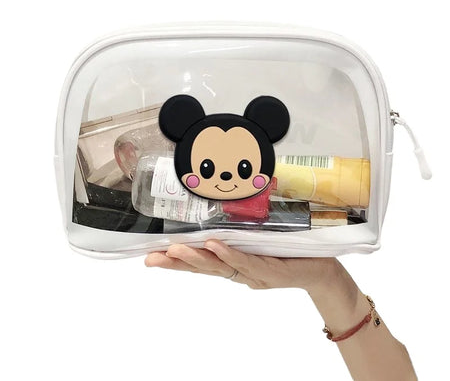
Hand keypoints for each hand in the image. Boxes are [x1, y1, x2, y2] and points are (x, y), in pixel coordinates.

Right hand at [145, 239, 340, 292]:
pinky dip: (228, 254)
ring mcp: (253, 273)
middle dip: (176, 263)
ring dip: (196, 258)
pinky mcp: (270, 269)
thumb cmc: (289, 253)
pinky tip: (213, 246)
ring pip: (220, 266)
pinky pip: (246, 261)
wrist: (322, 271)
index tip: (152, 257)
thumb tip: (219, 217)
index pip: (201, 263)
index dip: (177, 261)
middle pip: (203, 268)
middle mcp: (239, 272)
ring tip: (174, 250)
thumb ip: (240, 235)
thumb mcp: (259, 241)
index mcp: (234, 264)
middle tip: (151, 258)